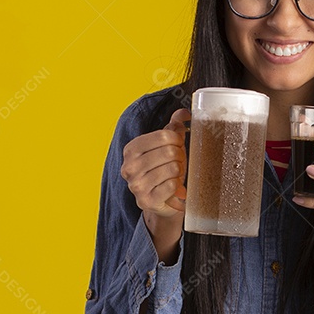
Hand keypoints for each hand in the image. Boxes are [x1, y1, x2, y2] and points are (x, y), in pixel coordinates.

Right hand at [120, 108, 190, 261]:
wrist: (162, 201)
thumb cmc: (165, 170)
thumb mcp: (167, 146)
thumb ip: (174, 127)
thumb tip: (185, 112)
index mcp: (131, 149)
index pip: (164, 135)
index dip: (177, 140)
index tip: (177, 147)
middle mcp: (129, 167)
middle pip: (170, 152)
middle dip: (179, 158)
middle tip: (177, 164)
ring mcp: (136, 185)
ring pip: (172, 169)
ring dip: (178, 172)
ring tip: (174, 176)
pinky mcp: (146, 200)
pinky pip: (172, 185)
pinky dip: (178, 186)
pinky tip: (173, 189)